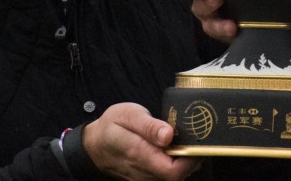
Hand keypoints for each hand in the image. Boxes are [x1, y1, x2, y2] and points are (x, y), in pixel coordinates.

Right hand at [82, 103, 200, 179]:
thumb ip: (149, 126)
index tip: (195, 140)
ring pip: (174, 177)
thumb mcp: (128, 115)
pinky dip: (174, 163)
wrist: (94, 144)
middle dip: (191, 157)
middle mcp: (144, 172)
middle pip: (179, 175)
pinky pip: (166, 176)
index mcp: (140, 154)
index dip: (191, 159)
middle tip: (191, 136)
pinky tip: (171, 149)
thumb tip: (169, 135)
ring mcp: (145, 179)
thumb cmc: (111, 126)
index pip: (174, 171)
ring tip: (180, 140)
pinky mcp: (146, 179)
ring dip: (183, 160)